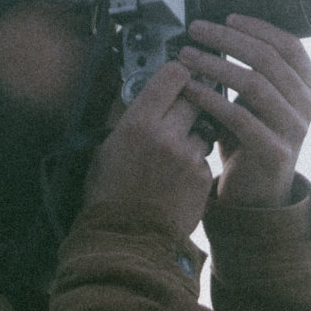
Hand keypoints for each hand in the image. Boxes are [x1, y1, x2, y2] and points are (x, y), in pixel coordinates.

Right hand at [83, 62, 213, 240]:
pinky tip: (176, 175)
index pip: (174, 75)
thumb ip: (127, 114)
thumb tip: (141, 86)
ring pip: (204, 127)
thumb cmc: (109, 193)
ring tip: (173, 149)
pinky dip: (194, 161)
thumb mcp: (106, 147)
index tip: (178, 75)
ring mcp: (188, 157)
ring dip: (193, 132)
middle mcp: (167, 135)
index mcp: (138, 123)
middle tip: (182, 105)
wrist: (127, 238)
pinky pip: (204, 156)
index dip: (178, 72)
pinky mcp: (202, 177)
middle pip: (196, 96)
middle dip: (190, 99)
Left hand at [173, 15, 310, 207]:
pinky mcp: (274, 152)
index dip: (259, 27)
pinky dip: (212, 99)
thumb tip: (218, 29)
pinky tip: (190, 89)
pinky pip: (240, 117)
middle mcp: (307, 105)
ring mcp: (294, 129)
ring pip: (255, 85)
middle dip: (228, 39)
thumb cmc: (250, 137)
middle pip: (268, 59)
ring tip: (186, 55)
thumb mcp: (257, 99)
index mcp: (308, 86)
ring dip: (215, 65)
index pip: (290, 45)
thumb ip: (251, 70)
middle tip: (196, 29)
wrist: (256, 191)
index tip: (227, 17)